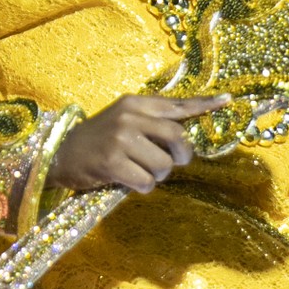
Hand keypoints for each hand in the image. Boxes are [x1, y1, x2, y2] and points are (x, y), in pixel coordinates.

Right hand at [53, 95, 228, 194]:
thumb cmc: (98, 140)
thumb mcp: (123, 120)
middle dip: (181, 156)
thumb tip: (186, 137)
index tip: (228, 101)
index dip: (204, 105)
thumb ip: (152, 122)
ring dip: (157, 175)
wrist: (60, 154)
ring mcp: (120, 139)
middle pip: (177, 138)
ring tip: (139, 171)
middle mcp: (130, 117)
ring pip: (163, 164)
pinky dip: (142, 187)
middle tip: (172, 162)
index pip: (177, 104)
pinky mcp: (112, 162)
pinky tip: (128, 181)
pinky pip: (146, 181)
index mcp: (135, 103)